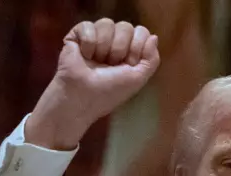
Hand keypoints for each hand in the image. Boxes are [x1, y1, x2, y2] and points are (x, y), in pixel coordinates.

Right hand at [26, 19, 159, 149]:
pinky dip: (88, 43)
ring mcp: (95, 37)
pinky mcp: (77, 35)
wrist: (82, 97)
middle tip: (110, 65)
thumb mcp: (138, 79)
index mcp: (129, 51)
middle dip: (120, 48)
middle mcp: (113, 42)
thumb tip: (153, 37)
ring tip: (96, 61)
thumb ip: (152, 59)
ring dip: (103, 47)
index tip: (128, 64)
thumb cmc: (109, 92)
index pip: (141, 32)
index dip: (137, 47)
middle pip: (126, 26)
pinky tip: (84, 56)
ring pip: (107, 23)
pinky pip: (88, 26)